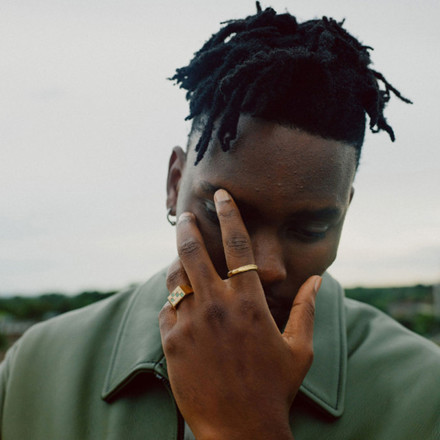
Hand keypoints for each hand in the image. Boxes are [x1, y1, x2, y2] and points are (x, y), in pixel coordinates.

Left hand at [159, 189, 320, 439]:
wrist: (239, 429)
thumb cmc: (274, 388)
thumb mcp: (299, 349)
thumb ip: (306, 308)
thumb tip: (318, 279)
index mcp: (249, 303)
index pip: (238, 244)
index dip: (229, 214)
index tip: (221, 195)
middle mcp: (216, 306)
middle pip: (193, 251)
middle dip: (187, 227)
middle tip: (185, 216)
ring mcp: (190, 323)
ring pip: (175, 277)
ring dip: (177, 262)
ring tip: (181, 257)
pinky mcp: (171, 342)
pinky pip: (166, 309)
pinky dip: (172, 300)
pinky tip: (180, 302)